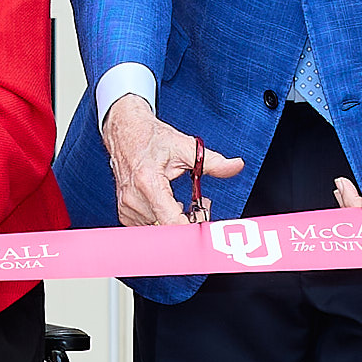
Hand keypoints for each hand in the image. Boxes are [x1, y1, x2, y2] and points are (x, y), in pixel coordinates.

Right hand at [102, 94, 245, 227]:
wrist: (124, 131)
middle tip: (202, 206)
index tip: (206, 221)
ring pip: (159, 230)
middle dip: (189, 223)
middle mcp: (134, 199)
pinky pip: (149, 227)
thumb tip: (237, 165)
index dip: (191, 228)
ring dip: (176, 222)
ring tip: (184, 203)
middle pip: (167, 230)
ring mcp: (127, 207)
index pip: (171, 221)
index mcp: (148, 182)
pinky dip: (163, 220)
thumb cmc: (152, 138)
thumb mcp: (185, 146)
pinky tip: (170, 206)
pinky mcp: (125, 212)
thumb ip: (212, 161)